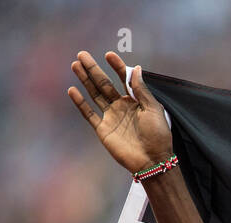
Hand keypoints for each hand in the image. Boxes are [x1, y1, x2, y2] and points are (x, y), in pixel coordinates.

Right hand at [68, 51, 172, 175]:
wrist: (152, 161)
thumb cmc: (158, 136)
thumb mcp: (153, 109)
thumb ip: (142, 90)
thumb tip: (136, 68)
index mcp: (136, 101)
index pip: (124, 79)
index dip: (116, 67)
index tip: (109, 55)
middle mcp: (121, 106)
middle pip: (104, 84)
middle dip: (93, 69)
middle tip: (82, 54)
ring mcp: (111, 117)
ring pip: (95, 94)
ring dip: (85, 80)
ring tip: (75, 65)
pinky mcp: (103, 129)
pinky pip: (89, 114)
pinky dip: (80, 102)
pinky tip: (72, 90)